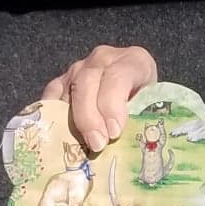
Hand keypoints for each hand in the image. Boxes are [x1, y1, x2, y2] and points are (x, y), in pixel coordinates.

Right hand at [40, 44, 158, 153]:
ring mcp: (80, 67)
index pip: (117, 78)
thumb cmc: (148, 100)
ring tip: (77, 145)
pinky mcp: (63, 79)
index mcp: (134, 61)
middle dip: (90, 117)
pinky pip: (52, 94)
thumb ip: (140, 118)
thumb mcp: (152, 106)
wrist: (137, 85)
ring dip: (71, 120)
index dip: (112, 105)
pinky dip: (53, 114)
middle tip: (96, 144)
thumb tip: (126, 146)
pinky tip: (57, 133)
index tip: (114, 132)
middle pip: (87, 83)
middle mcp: (104, 59)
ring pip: (69, 90)